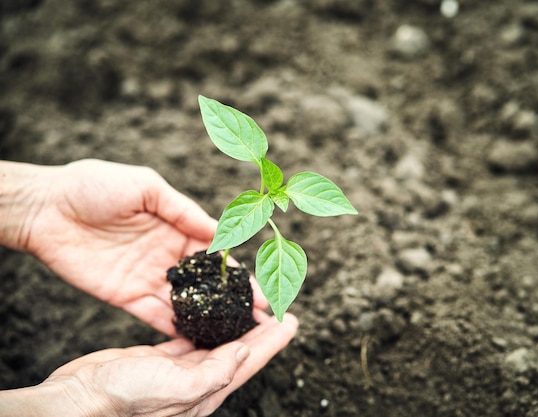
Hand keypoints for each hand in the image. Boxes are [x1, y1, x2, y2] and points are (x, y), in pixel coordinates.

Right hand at [0, 313, 298, 416]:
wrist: (79, 401)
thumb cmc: (123, 399)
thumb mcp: (175, 387)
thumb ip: (214, 373)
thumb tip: (244, 351)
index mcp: (207, 390)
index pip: (249, 361)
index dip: (272, 341)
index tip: (291, 320)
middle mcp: (196, 382)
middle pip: (238, 350)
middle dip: (259, 332)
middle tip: (276, 310)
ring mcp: (176, 371)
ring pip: (214, 344)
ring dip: (232, 326)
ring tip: (246, 308)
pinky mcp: (157, 360)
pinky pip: (186, 340)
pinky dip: (199, 326)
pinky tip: (204, 315)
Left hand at [2, 159, 267, 335]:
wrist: (46, 207)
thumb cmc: (95, 185)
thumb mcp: (146, 186)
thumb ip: (182, 210)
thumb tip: (218, 231)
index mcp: (175, 227)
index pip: (214, 252)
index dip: (237, 269)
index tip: (258, 286)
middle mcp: (167, 255)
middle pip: (207, 282)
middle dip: (233, 298)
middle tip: (260, 316)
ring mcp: (148, 277)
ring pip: (186, 301)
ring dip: (211, 316)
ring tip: (238, 332)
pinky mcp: (125, 296)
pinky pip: (155, 315)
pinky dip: (175, 327)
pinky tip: (198, 339)